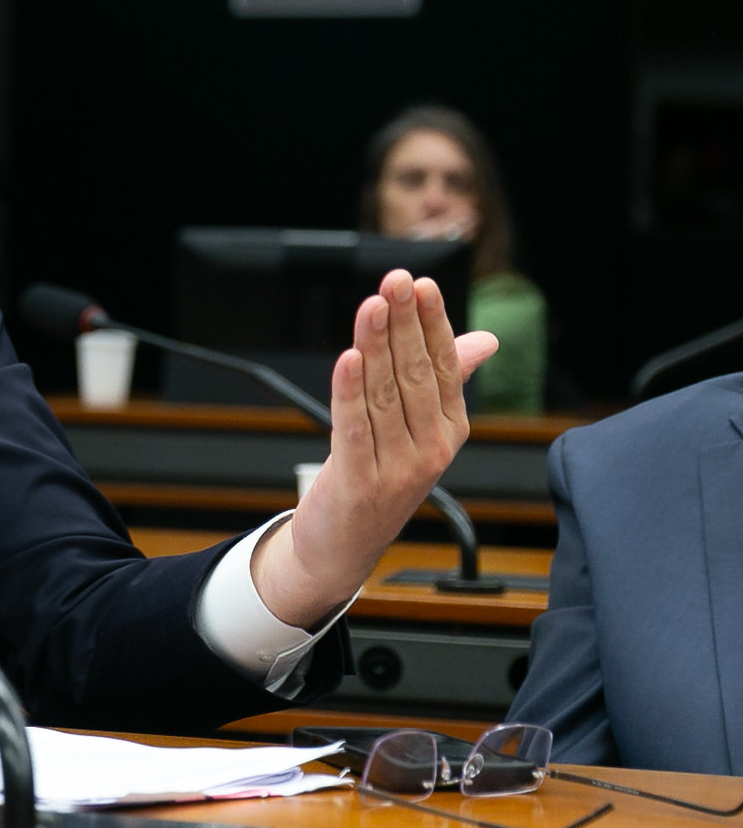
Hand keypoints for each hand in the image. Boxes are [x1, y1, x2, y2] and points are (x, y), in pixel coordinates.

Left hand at [251, 271, 498, 628]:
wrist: (343, 547)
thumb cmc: (380, 478)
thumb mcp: (420, 430)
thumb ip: (448, 381)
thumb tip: (486, 340)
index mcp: (449, 430)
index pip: (443, 366)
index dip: (430, 324)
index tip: (420, 284)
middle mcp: (429, 447)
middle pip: (415, 374)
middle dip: (405, 323)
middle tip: (396, 280)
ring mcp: (397, 467)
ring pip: (384, 394)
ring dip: (377, 345)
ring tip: (372, 305)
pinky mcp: (358, 481)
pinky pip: (353, 427)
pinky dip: (349, 391)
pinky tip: (348, 358)